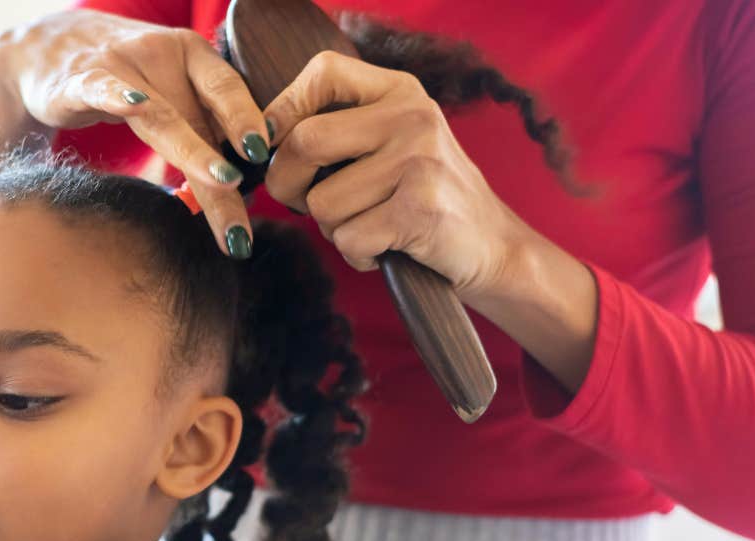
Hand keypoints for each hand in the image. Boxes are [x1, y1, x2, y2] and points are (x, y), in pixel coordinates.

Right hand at [0, 10, 270, 257]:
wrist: (43, 48)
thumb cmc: (121, 79)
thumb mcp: (167, 95)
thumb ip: (201, 129)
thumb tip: (243, 187)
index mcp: (191, 57)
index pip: (229, 92)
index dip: (251, 123)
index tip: (273, 162)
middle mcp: (162, 55)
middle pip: (201, 118)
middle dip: (226, 170)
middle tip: (246, 217)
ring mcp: (121, 65)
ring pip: (162, 116)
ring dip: (194, 151)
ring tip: (224, 181)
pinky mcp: (79, 79)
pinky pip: (101, 88)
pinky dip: (116, 96)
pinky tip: (132, 106)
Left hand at [262, 51, 530, 300]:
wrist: (493, 246)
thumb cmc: (422, 198)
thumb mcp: (392, 143)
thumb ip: (340, 129)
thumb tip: (261, 140)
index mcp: (400, 91)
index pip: (323, 72)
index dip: (282, 108)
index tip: (270, 144)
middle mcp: (412, 117)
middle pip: (304, 142)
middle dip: (288, 184)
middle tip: (304, 203)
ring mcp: (419, 162)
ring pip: (322, 202)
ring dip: (332, 229)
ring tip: (369, 226)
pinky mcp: (420, 211)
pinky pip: (348, 238)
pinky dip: (356, 255)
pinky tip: (385, 249)